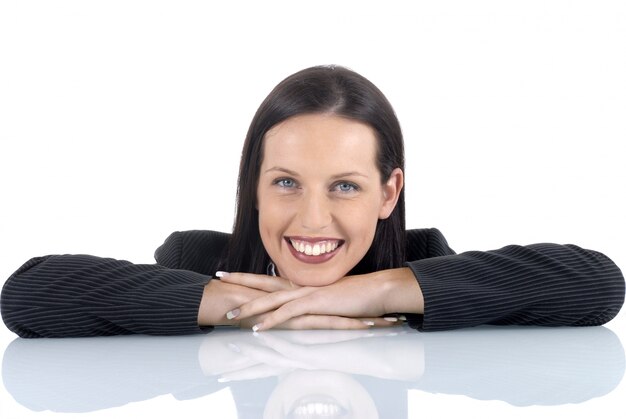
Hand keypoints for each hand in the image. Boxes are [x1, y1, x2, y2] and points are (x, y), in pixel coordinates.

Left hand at [219, 269, 419, 330]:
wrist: (375, 290)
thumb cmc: (355, 295)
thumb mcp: (328, 295)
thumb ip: (312, 297)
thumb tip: (300, 302)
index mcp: (301, 282)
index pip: (268, 277)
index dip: (248, 275)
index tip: (229, 272)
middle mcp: (300, 285)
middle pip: (263, 282)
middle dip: (239, 281)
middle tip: (219, 279)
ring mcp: (306, 293)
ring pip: (271, 299)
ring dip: (249, 308)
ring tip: (230, 315)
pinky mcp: (315, 305)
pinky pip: (288, 314)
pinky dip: (272, 321)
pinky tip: (259, 328)